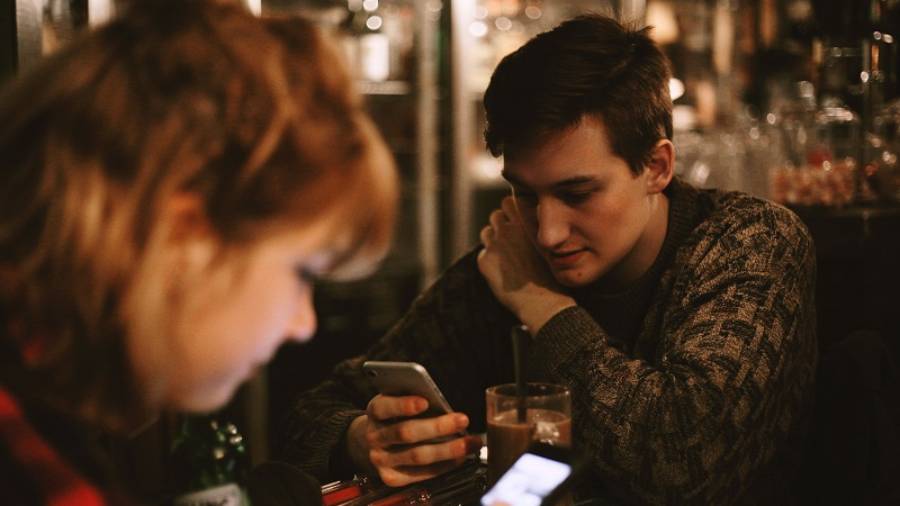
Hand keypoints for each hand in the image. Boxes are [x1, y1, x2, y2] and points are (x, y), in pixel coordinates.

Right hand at [346, 394, 482, 486]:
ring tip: (470, 442)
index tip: (425, 402)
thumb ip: (414, 398)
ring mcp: (382, 460)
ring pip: (417, 456)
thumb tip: (443, 403)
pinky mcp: (391, 478)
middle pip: (406, 433)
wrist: (375, 441)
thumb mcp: (398, 400)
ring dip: (448, 449)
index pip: (384, 408)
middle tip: (462, 420)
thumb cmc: (395, 415)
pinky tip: (460, 457)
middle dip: (437, 427)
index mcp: (375, 411)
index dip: (403, 405)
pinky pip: (421, 473)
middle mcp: (375, 437)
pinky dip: (444, 465)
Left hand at [477, 196, 574, 332]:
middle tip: (511, 240)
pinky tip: (504, 271)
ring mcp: (494, 245)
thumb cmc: (552, 273)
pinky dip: (490, 260)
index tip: (518, 222)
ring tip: (507, 256)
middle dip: (501, 224)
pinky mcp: (484, 261)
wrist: (544, 301)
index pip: (509, 202)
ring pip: (487, 232)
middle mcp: (507, 229)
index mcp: (524, 221)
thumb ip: (533, 227)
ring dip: (494, 240)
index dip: (513, 212)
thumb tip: (524, 219)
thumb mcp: (549, 241)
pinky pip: (484, 254)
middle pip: (496, 215)